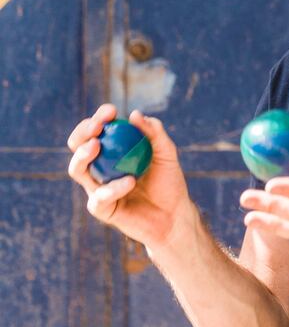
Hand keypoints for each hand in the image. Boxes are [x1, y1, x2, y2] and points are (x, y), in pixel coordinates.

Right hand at [67, 104, 192, 249]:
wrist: (174, 215)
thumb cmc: (169, 181)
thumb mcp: (166, 153)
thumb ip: (154, 133)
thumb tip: (135, 114)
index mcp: (112, 151)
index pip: (97, 130)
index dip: (99, 118)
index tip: (111, 111)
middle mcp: (100, 167)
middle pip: (78, 146)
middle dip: (82, 133)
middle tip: (97, 127)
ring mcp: (98, 188)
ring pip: (77, 170)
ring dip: (82, 155)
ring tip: (96, 145)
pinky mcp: (102, 209)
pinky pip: (99, 197)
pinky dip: (113, 188)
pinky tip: (130, 181)